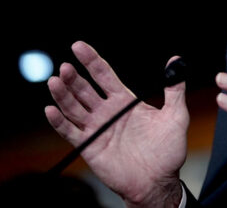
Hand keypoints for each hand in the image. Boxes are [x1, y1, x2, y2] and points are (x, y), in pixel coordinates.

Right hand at [45, 41, 187, 207]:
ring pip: (74, 107)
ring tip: (55, 80)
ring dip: (63, 94)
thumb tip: (176, 61)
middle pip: (85, 89)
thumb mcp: (176, 115)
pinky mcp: (90, 146)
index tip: (78, 46)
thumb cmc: (168, 149)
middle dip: (74, 76)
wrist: (160, 180)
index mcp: (125, 101)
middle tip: (66, 65)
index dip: (91, 60)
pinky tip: (51, 110)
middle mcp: (108, 111)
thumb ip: (175, 89)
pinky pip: (71, 132)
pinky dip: (59, 121)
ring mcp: (97, 128)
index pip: (103, 75)